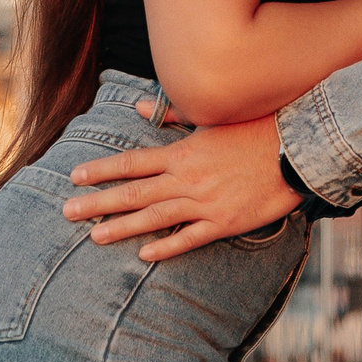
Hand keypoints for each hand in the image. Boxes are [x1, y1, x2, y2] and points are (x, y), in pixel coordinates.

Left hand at [62, 115, 298, 260]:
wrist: (295, 152)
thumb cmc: (255, 130)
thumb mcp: (212, 119)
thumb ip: (173, 117)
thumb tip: (141, 107)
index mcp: (182, 153)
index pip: (132, 162)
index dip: (102, 169)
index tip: (75, 176)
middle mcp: (187, 179)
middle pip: (133, 193)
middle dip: (98, 202)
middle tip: (67, 212)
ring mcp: (204, 203)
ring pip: (155, 218)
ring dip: (122, 227)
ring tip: (94, 235)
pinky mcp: (224, 223)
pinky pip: (190, 238)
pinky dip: (167, 247)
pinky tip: (144, 254)